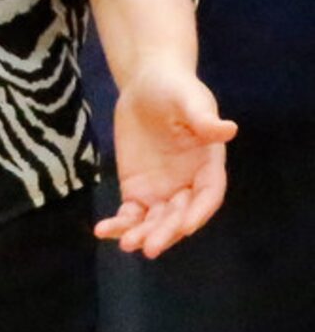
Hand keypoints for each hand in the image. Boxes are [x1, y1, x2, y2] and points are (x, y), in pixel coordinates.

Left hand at [96, 62, 236, 257]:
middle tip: (148, 246)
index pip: (208, 196)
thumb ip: (203, 118)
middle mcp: (188, 185)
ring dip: (141, 233)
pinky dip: (119, 223)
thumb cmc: (175, 89)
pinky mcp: (138, 189)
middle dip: (165, 231)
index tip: (186, 227)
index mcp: (209, 168)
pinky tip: (103, 232)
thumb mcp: (189, 99)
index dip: (198, 212)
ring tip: (125, 244)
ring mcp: (163, 191)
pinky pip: (130, 212)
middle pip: (179, 215)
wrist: (147, 85)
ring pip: (155, 220)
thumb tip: (228, 128)